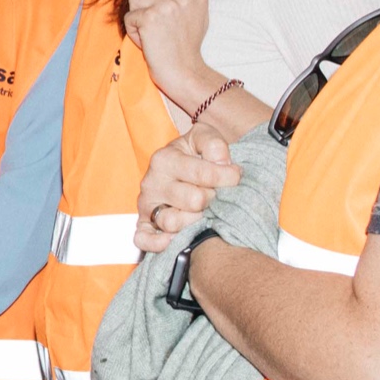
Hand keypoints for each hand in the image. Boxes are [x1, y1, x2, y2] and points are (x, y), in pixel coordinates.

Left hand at [126, 0, 214, 103]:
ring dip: (138, 16)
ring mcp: (168, 6)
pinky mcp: (150, 18)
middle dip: (145, 1)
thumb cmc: (184, 44)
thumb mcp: (196, 12)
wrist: (183, 71)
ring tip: (154, 32)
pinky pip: (128, 16)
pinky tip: (148, 40)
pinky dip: (133, 30)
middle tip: (158, 22)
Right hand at [135, 125, 240, 251]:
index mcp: (164, 159)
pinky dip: (160, 243)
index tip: (236, 176)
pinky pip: (144, 240)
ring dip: (196, 221)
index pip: (202, 174)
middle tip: (217, 195)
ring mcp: (146, 205)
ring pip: (172, 223)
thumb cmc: (194, 154)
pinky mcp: (144, 224)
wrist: (180, 166)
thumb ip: (214, 144)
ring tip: (204, 212)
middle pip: (193, 201)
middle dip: (213, 199)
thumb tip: (222, 164)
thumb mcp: (205, 136)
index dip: (228, 177)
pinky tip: (178, 238)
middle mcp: (151, 183)